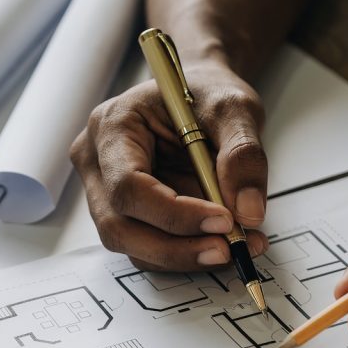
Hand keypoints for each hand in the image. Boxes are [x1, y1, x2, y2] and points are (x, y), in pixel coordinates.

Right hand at [71, 62, 269, 270]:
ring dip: (187, 255)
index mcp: (112, 125)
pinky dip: (189, 252)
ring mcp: (107, 192)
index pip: (128, 185)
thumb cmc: (207, 93)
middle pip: (119, 227)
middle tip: (229, 248)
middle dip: (177, 247)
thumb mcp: (234, 108)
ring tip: (238, 244)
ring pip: (134, 245)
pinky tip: (225, 241)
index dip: (173, 213)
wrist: (202, 96)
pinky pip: (151, 247)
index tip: (223, 220)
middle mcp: (98, 163)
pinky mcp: (128, 214)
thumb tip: (249, 211)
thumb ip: (243, 154)